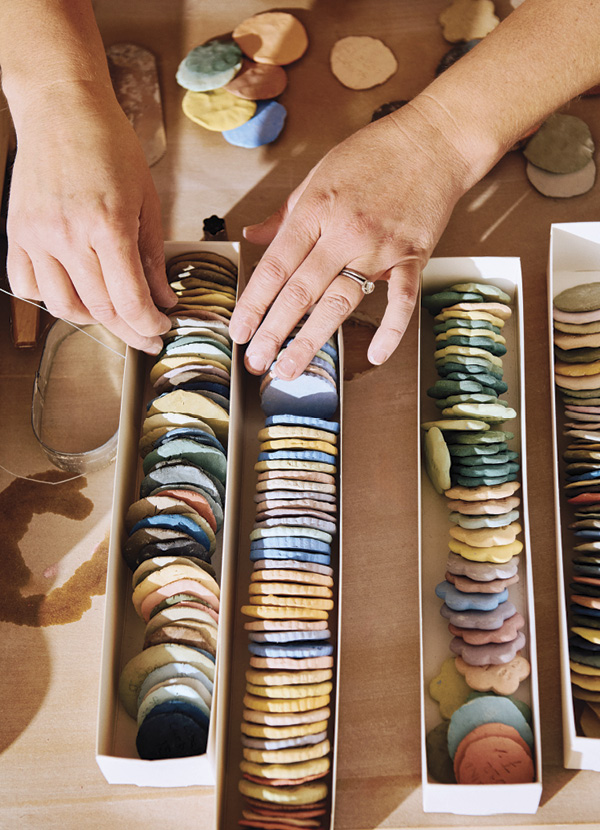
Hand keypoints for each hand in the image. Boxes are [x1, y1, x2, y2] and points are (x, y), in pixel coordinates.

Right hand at [6, 81, 175, 352]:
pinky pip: (27, 286)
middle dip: (129, 330)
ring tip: (111, 313)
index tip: (161, 330)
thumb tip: (164, 300)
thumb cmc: (110, 147)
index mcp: (108, 226)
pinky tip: (72, 290)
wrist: (62, 108)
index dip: (149, 325)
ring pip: (62, 306)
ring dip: (92, 319)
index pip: (129, 300)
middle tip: (146, 333)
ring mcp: (37, 236)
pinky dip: (51, 298)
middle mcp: (68, 236)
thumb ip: (154, 256)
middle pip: (100, 310)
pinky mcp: (16, 233)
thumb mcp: (147, 200)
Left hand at [229, 100, 479, 378]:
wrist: (434, 141)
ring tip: (288, 369)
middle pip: (301, 291)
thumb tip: (251, 235)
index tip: (239, 331)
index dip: (253, 303)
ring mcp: (379, 247)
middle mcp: (344, 232)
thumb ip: (285, 213)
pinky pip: (400, 300)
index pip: (275, 266)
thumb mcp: (317, 175)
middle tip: (256, 362)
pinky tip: (376, 355)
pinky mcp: (413, 256)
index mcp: (315, 210)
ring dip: (311, 339)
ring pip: (340, 302)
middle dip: (274, 331)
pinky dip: (390, 330)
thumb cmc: (373, 155)